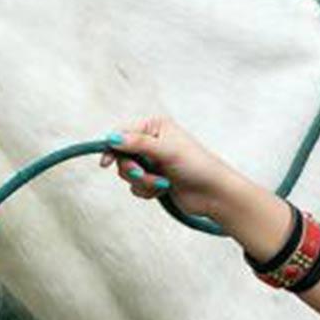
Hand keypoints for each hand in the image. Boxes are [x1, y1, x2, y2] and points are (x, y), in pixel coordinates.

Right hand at [99, 114, 232, 220]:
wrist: (213, 193)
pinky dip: (148, 191)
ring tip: (162, 184)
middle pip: (121, 156)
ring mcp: (152, 162)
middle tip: (143, 174)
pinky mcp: (154, 180)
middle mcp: (151, 142)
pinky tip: (164, 190)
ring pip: (128, 174)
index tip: (105, 163)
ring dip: (143, 182)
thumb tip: (112, 138)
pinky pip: (137, 187)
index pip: (122, 133)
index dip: (111, 147)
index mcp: (154, 126)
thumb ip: (138, 144)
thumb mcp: (166, 150)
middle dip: (132, 170)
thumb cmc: (196, 166)